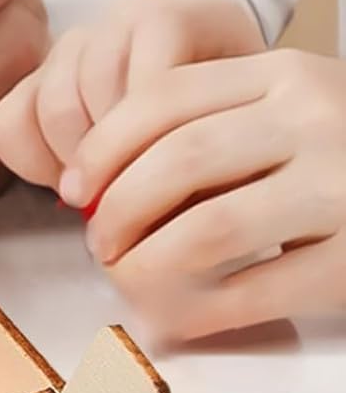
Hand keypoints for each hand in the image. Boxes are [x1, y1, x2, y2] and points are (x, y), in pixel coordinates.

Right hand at [0, 0, 266, 189]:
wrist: (210, 109)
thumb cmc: (228, 130)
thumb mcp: (240, 142)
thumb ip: (211, 164)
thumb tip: (160, 216)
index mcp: (188, 19)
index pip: (154, 82)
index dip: (149, 147)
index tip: (156, 197)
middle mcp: (125, 17)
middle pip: (93, 89)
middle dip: (107, 159)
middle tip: (126, 202)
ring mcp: (74, 42)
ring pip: (49, 105)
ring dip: (72, 162)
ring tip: (100, 192)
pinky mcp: (34, 76)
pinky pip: (9, 122)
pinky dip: (31, 160)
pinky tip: (65, 177)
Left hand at [62, 40, 345, 339]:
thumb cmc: (338, 157)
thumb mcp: (285, 111)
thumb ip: (206, 127)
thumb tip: (92, 189)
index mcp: (285, 73)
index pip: (161, 100)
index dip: (100, 150)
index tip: (74, 190)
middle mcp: (317, 118)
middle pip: (175, 163)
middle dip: (117, 212)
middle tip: (100, 244)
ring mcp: (344, 185)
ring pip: (205, 230)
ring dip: (146, 264)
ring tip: (130, 278)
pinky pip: (252, 291)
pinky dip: (198, 312)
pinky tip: (179, 319)